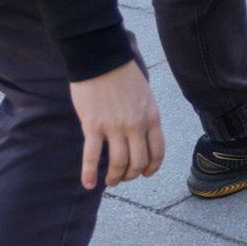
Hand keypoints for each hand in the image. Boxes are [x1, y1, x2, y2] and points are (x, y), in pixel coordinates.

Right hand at [70, 61, 163, 189]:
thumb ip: (146, 116)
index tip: (145, 174)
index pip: (157, 151)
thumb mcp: (146, 96)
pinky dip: (89, 173)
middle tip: (123, 178)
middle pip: (138, 161)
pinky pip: (91, 156)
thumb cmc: (124, 76)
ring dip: (114, 177)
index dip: (152, 167)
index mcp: (152, 117)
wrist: (102, 60)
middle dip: (131, 174)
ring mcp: (115, 127)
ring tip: (110, 182)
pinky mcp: (93, 126)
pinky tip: (88, 184)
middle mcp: (136, 126)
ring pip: (118, 163)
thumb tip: (143, 134)